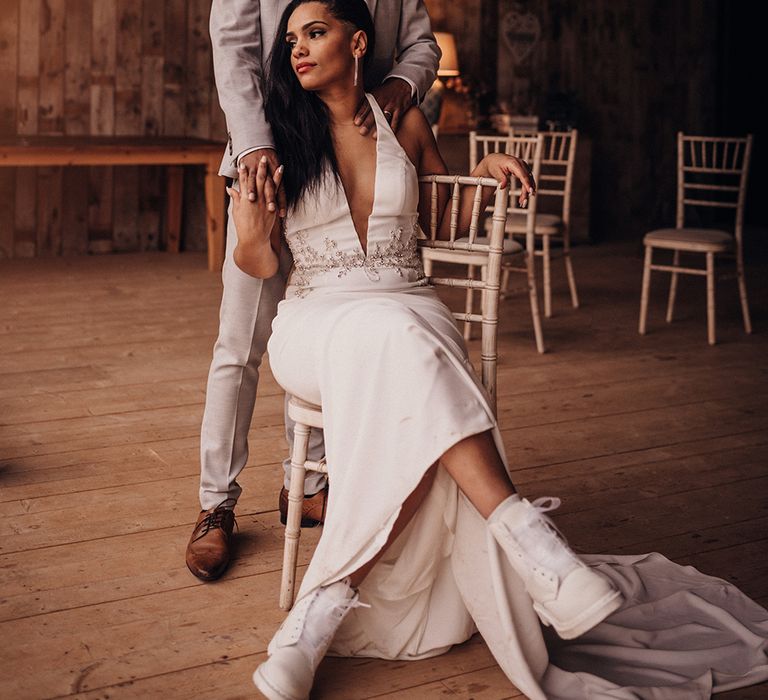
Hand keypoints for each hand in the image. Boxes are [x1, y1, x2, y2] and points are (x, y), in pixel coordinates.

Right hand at [226, 156, 283, 276]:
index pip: (243, 183)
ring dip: (269, 170)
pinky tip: (280, 171)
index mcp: (243, 200)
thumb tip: (230, 189)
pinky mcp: (271, 207)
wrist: (253, 239)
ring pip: (267, 183)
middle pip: (256, 180)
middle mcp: (254, 200)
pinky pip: (276, 191)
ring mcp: (263, 203)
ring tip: (270, 160)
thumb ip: (235, 198)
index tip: (242, 162)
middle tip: (260, 156)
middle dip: (258, 168)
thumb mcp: (236, 211)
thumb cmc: (243, 227)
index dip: (243, 172)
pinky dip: (278, 181)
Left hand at [355, 78, 412, 137]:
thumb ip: (368, 101)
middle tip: (362, 132)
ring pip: (384, 118)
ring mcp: (391, 105)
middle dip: (367, 123)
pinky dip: (392, 128)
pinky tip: (388, 134)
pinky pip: (395, 120)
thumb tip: (357, 111)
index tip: (356, 122)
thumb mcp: (376, 92)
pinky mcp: (400, 110)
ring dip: (379, 128)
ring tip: (374, 136)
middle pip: (374, 113)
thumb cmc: (386, 91)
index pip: (366, 105)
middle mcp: (383, 100)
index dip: (361, 114)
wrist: (402, 84)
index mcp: (375, 96)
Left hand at [482, 153, 536, 206]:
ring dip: (528, 190)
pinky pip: (528, 179)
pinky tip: (525, 195)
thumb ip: (500, 179)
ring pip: (529, 179)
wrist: (494, 160)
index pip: (523, 174)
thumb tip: (502, 186)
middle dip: (527, 190)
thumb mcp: (496, 172)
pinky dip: (527, 187)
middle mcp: (520, 163)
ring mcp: (523, 166)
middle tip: (523, 201)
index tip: (529, 191)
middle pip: (528, 178)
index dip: (527, 183)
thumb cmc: (494, 165)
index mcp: (514, 163)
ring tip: (523, 201)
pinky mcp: (523, 170)